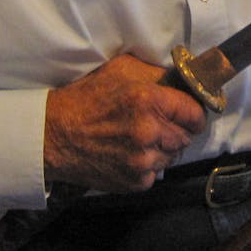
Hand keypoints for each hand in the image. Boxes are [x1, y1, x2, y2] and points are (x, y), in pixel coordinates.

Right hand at [44, 53, 207, 192]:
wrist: (55, 135)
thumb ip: (155, 72)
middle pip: (186, 137)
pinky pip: (156, 173)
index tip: (189, 115)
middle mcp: (149, 131)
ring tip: (141, 139)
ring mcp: (142, 160)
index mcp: (149, 100)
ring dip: (163, 149)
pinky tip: (129, 154)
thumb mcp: (120, 69)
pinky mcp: (135, 181)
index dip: (193, 113)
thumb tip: (182, 79)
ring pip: (172, 156)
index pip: (194, 113)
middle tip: (159, 125)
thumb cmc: (86, 98)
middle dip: (177, 130)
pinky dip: (147, 166)